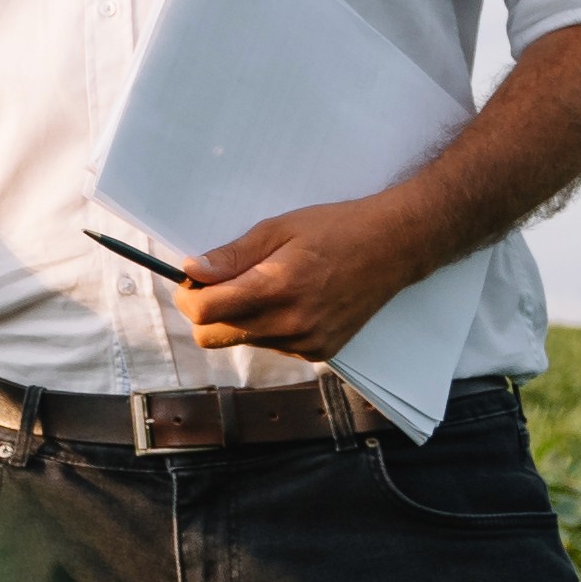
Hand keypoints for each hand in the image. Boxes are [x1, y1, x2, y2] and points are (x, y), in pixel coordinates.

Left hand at [176, 195, 432, 362]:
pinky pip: (272, 346)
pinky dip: (266, 327)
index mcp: (276, 288)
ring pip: (242, 342)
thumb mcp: (278, 229)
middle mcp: (290, 324)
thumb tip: (192, 271)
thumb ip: (232, 256)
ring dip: (238, 319)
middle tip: (219, 282)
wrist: (393, 247)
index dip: (187, 296)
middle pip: (213, 338)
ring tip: (265, 284)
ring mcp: (306, 343)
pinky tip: (289, 300)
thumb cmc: (336, 229)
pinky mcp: (320, 352)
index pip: (204, 314)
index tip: (192, 280)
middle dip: (205, 312)